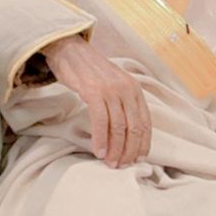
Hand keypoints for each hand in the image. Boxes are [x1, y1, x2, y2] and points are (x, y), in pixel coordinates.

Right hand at [41, 34, 151, 168]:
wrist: (69, 49)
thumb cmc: (89, 70)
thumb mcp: (114, 84)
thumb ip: (122, 102)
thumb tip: (125, 132)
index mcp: (135, 89)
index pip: (145, 123)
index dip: (142, 144)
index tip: (136, 159)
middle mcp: (127, 89)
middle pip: (133, 128)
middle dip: (128, 151)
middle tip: (121, 165)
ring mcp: (111, 90)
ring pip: (118, 127)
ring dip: (115, 149)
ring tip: (109, 162)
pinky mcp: (93, 91)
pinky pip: (100, 121)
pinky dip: (101, 139)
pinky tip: (98, 150)